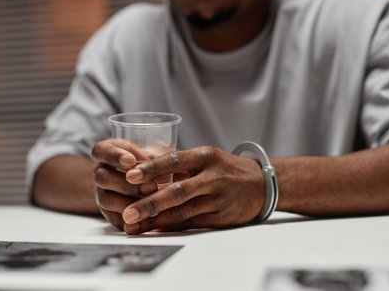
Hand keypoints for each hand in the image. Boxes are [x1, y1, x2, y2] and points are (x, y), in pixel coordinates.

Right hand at [92, 139, 158, 230]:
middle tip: (151, 187)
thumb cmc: (155, 164)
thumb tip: (160, 165)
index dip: (113, 155)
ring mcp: (103, 194)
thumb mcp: (158, 155)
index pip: (100, 150)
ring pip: (105, 199)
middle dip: (126, 183)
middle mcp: (102, 172)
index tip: (131, 161)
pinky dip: (130, 220)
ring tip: (151, 204)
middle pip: (102, 177)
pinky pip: (114, 219)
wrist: (158, 183)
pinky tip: (147, 218)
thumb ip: (156, 158)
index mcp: (109, 152)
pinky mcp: (110, 214)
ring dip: (128, 203)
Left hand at [121, 146, 265, 234]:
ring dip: (155, 221)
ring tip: (133, 225)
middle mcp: (212, 177)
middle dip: (149, 203)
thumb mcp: (206, 157)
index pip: (174, 161)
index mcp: (206, 157)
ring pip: (182, 212)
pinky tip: (153, 230)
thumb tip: (144, 169)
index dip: (151, 169)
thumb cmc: (226, 168)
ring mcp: (217, 199)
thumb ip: (179, 164)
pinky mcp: (220, 218)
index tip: (129, 176)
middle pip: (177, 192)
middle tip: (127, 211)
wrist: (261, 185)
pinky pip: (190, 224)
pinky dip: (170, 228)